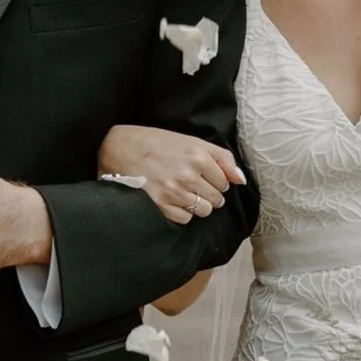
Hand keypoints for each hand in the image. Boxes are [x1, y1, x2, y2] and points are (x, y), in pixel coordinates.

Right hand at [97, 123, 244, 224]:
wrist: (120, 148)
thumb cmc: (157, 143)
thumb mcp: (191, 141)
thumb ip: (222, 158)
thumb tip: (241, 180)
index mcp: (198, 156)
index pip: (224, 183)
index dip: (216, 181)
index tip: (204, 177)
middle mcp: (188, 175)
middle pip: (216, 200)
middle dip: (209, 195)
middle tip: (193, 186)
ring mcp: (174, 192)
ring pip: (203, 211)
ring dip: (197, 205)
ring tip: (183, 194)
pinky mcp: (160, 205)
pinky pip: (185, 219)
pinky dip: (182, 213)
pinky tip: (173, 200)